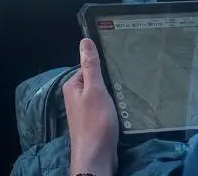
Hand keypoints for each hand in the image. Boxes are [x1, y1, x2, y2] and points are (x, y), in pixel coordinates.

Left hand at [63, 38, 118, 175]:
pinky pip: (105, 109)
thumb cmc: (95, 122)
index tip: (118, 70)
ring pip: (102, 97)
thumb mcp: (95, 89)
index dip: (103, 69)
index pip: (89, 68)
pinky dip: (114, 109)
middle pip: (96, 82)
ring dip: (114, 98)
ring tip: (125, 99)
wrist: (96, 157)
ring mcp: (84, 112)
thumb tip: (84, 41)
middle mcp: (75, 97)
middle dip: (110, 84)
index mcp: (72, 86)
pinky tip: (123, 112)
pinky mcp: (94, 123)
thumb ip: (91, 66)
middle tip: (125, 86)